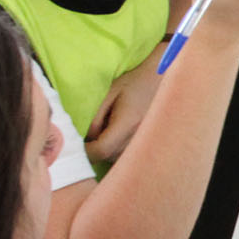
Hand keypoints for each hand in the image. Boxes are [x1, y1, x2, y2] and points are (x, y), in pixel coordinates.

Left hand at [85, 43, 166, 162]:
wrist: (162, 80)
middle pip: (108, 157)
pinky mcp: (151, 145)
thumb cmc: (134, 83)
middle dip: (94, 150)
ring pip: (118, 159)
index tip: (76, 143)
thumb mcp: (110, 93)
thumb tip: (85, 137)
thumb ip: (95, 116)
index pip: (101, 150)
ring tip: (107, 132)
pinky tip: (119, 136)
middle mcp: (140, 137)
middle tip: (88, 136)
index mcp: (128, 123)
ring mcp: (147, 143)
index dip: (85, 151)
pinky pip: (128, 156)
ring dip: (107, 151)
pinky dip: (118, 150)